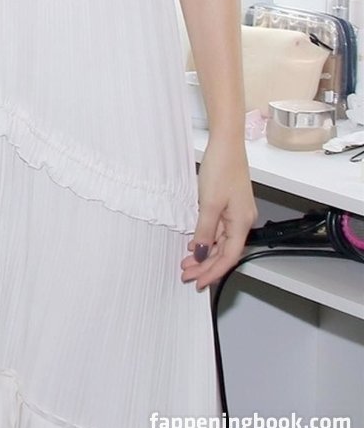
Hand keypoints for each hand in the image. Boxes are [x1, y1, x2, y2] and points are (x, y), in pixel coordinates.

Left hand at [182, 136, 255, 289]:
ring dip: (204, 254)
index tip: (198, 282)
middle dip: (206, 266)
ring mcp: (235, 213)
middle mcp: (242, 221)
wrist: (226, 145)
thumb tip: (200, 252)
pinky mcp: (227, 205)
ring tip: (186, 264)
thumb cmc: (222, 169)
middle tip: (186, 275)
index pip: (228, 257)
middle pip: (224, 252)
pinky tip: (194, 245)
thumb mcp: (209, 203)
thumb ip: (204, 230)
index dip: (213, 272)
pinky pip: (217, 230)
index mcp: (242, 223)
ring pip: (219, 242)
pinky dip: (206, 239)